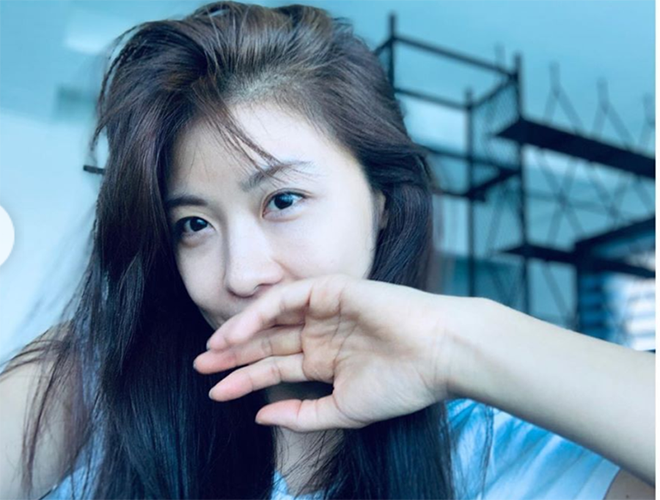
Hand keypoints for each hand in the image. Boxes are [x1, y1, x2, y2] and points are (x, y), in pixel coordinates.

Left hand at [193, 274, 463, 431]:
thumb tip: (261, 416)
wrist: (436, 354)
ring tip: (211, 351)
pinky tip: (237, 332)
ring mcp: (325, 311)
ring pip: (271, 319)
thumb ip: (301, 415)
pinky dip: (260, 312)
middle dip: (234, 356)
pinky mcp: (331, 289)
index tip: (215, 393)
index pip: (275, 368)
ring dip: (241, 333)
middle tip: (201, 367)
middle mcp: (320, 335)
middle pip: (267, 343)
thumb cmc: (399, 386)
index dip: (244, 380)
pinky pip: (287, 298)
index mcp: (325, 361)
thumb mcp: (343, 410)